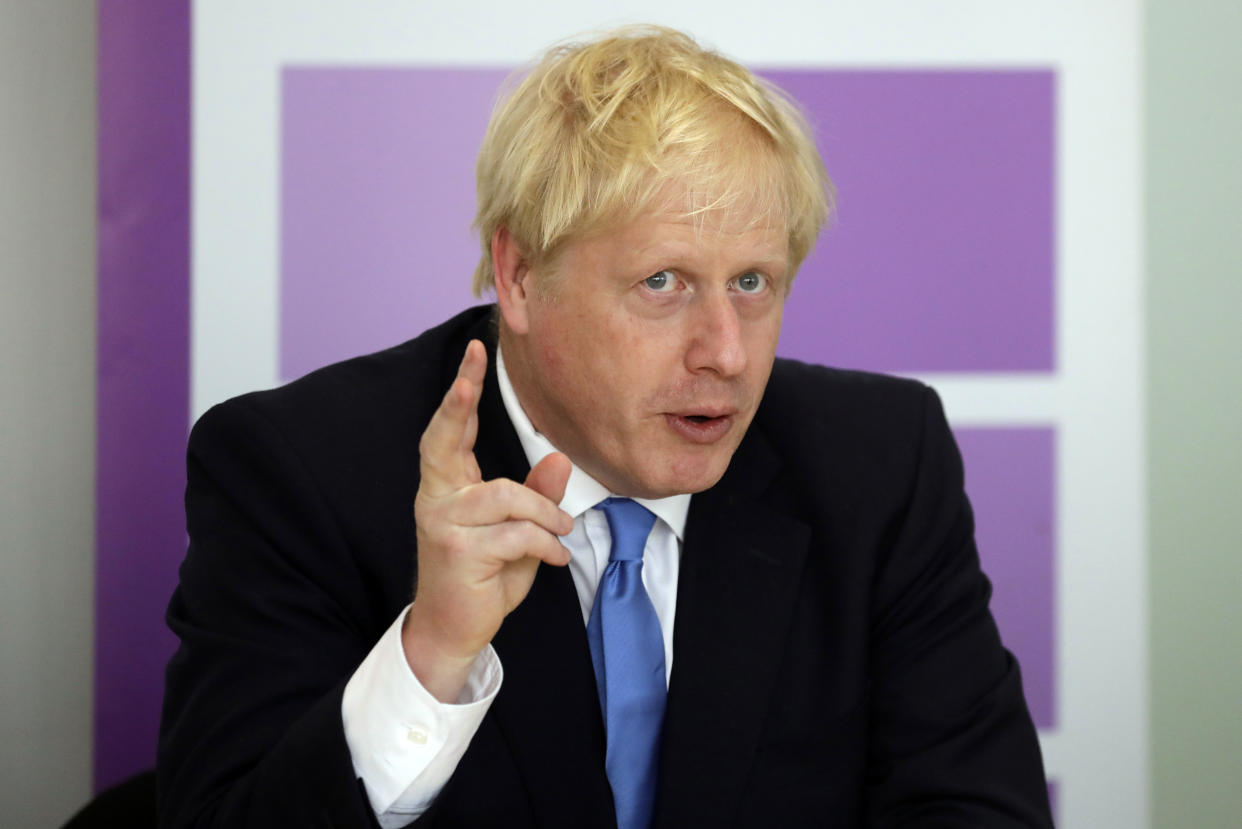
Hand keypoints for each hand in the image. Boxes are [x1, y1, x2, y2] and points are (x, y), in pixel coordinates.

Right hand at [403, 339, 572, 701]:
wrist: (454, 630)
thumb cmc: (483, 576)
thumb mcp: (517, 531)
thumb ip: (536, 495)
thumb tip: (560, 460)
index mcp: (446, 486)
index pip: (449, 430)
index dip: (460, 391)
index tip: (473, 352)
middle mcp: (436, 498)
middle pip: (444, 439)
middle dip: (459, 400)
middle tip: (470, 366)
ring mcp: (443, 524)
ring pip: (507, 496)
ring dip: (545, 514)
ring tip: (560, 533)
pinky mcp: (459, 551)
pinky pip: (516, 534)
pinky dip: (544, 544)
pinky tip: (554, 558)